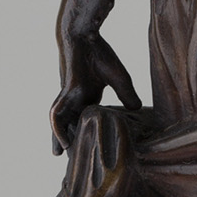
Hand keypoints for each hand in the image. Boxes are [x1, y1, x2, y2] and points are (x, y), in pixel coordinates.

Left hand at [51, 32, 140, 153]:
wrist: (85, 36)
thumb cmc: (100, 53)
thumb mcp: (120, 78)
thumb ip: (127, 94)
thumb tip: (138, 109)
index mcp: (87, 95)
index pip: (86, 118)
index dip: (87, 131)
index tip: (91, 146)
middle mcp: (75, 98)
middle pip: (70, 123)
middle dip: (69, 139)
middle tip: (70, 159)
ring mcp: (68, 97)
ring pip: (60, 122)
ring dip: (59, 138)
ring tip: (60, 155)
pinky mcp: (65, 93)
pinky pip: (57, 115)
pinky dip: (58, 129)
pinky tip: (61, 142)